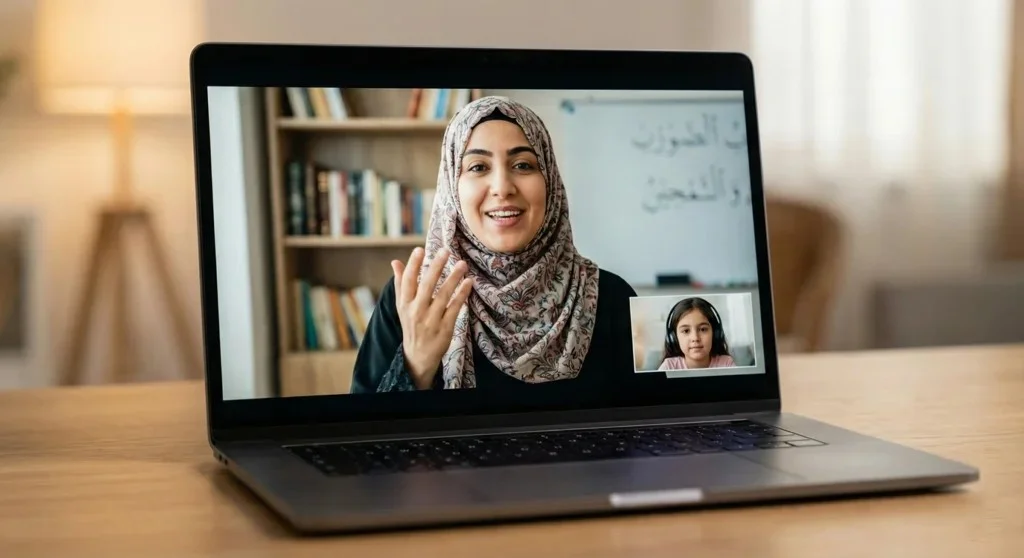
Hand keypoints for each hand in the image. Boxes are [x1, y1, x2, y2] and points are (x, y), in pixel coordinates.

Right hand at [392, 247, 473, 389]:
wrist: (418, 356)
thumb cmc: (411, 325)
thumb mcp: (402, 306)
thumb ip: (400, 283)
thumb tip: (395, 261)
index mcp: (405, 304)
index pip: (408, 280)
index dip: (413, 264)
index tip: (420, 249)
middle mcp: (416, 311)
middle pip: (426, 285)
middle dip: (436, 267)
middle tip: (445, 251)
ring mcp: (431, 320)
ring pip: (443, 295)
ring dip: (453, 278)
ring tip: (462, 264)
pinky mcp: (445, 328)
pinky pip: (455, 308)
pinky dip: (462, 294)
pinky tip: (469, 283)